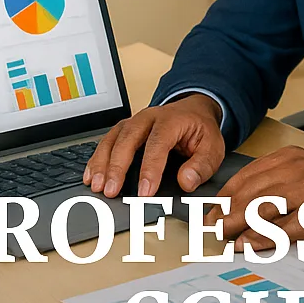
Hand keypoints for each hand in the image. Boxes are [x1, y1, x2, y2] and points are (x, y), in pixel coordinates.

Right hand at [84, 94, 224, 197]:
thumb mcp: (213, 147)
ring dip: (102, 163)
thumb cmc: (200, 130)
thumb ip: (202, 165)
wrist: (193, 110)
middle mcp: (149, 117)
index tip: (144, 192)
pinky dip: (97, 159)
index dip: (149, 169)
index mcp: (171, 120)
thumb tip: (186, 182)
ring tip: (95, 186)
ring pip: (113, 139)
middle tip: (110, 191)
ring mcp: (134, 122)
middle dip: (117, 166)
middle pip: (128, 138)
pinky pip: (107, 141)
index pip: (157, 144)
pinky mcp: (125, 129)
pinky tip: (90, 175)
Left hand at [206, 145, 303, 248]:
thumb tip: (247, 200)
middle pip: (250, 193)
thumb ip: (279, 179)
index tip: (212, 211)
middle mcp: (295, 171)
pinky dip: (264, 238)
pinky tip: (250, 245)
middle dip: (226, 213)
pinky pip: (286, 228)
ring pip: (263, 209)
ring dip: (239, 225)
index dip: (225, 196)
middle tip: (209, 229)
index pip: (247, 176)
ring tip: (223, 238)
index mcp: (289, 159)